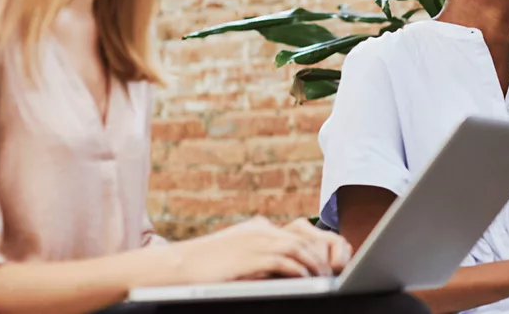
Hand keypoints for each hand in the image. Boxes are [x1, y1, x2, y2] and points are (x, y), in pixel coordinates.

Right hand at [147, 217, 340, 285]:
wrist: (175, 266)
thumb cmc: (205, 264)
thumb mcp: (237, 252)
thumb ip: (259, 253)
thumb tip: (284, 266)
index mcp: (259, 228)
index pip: (299, 231)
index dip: (318, 245)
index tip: (329, 260)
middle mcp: (260, 230)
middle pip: (304, 237)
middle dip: (322, 254)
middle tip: (333, 271)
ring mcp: (255, 241)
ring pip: (298, 247)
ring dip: (315, 264)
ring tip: (325, 278)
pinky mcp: (249, 257)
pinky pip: (283, 261)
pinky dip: (298, 270)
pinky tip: (307, 280)